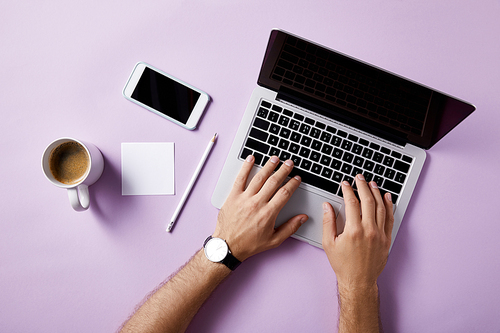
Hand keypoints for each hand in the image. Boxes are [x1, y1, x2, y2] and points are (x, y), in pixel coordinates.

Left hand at [213, 155, 307, 260]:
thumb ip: (290, 228)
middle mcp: (257, 203)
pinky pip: (240, 178)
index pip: (284, 193)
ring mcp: (244, 198)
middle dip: (283, 170)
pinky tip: (251, 159)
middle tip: (289, 163)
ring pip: (259, 178)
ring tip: (275, 159)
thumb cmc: (249, 244)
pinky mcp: (233, 196)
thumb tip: (302, 218)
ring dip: (268, 166)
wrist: (228, 246)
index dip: (293, 183)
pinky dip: (246, 167)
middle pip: (273, 182)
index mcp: (268, 213)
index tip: (297, 178)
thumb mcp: (274, 240)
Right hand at [322, 174, 393, 289]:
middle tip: (359, 177)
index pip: (352, 203)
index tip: (345, 184)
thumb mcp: (328, 243)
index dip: (348, 190)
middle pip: (368, 201)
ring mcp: (380, 234)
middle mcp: (369, 231)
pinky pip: (390, 218)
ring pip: (381, 207)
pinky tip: (387, 197)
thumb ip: (328, 222)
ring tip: (372, 183)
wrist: (358, 281)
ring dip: (376, 193)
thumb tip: (327, 206)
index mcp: (353, 231)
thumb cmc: (343, 264)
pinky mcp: (387, 239)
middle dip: (363, 186)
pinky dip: (389, 206)